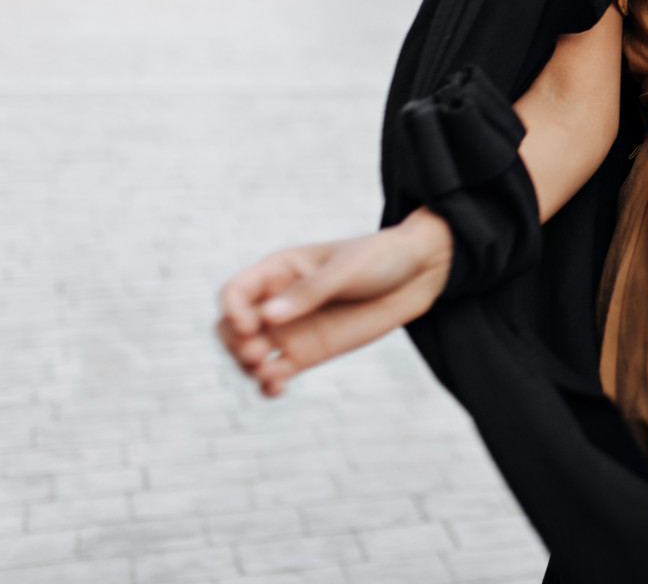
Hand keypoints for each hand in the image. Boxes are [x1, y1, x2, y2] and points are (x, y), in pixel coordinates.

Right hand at [215, 208, 452, 396]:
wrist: (417, 274)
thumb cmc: (380, 259)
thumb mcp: (347, 269)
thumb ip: (310, 291)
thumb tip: (268, 317)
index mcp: (279, 271)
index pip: (235, 293)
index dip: (233, 311)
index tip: (251, 327)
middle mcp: (277, 302)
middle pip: (231, 328)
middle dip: (235, 345)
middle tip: (258, 354)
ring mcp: (290, 330)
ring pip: (248, 354)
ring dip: (248, 368)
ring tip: (270, 373)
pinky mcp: (307, 353)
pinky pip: (275, 373)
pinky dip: (268, 383)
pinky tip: (277, 389)